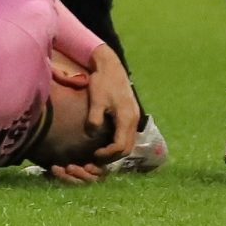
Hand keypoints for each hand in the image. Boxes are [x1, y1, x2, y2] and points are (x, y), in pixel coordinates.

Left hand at [84, 46, 141, 164]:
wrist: (111, 66)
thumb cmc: (102, 82)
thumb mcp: (96, 100)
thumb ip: (95, 118)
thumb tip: (91, 135)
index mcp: (126, 118)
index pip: (120, 146)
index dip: (107, 154)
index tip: (94, 155)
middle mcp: (134, 120)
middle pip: (127, 148)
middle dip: (113, 157)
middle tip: (96, 159)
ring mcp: (134, 118)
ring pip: (129, 143)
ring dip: (117, 151)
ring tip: (101, 153)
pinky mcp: (131, 115)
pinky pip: (128, 135)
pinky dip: (119, 143)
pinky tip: (106, 142)